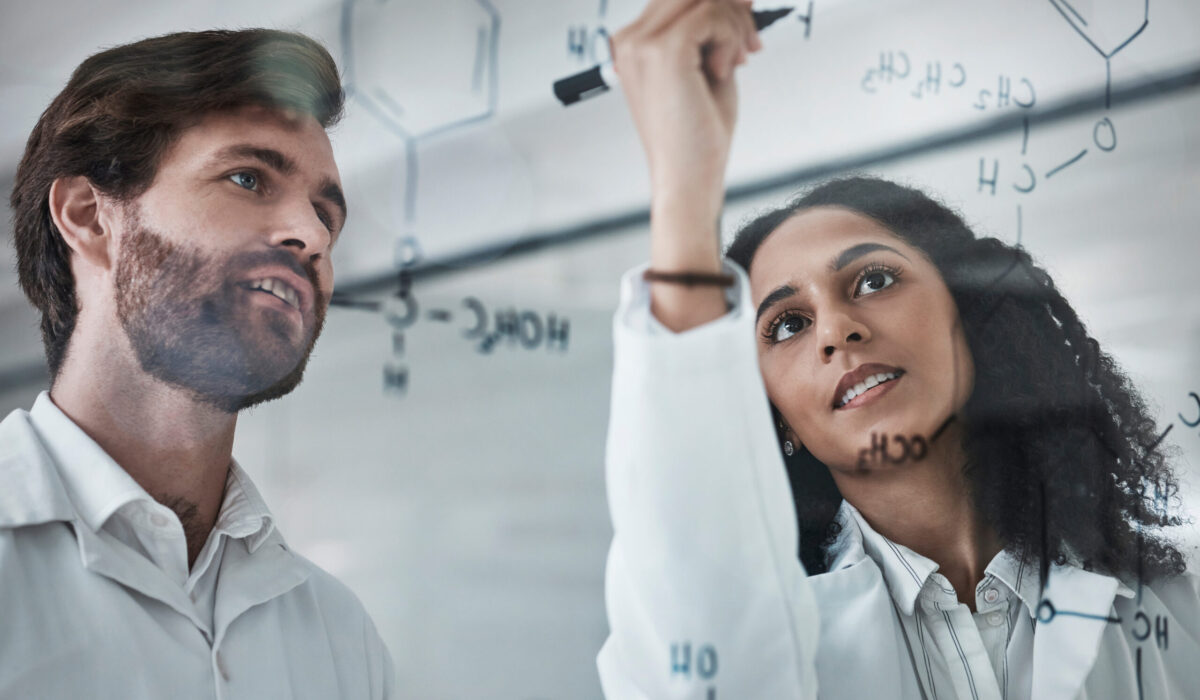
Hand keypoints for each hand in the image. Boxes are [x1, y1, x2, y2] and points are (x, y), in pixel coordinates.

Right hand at [612, 0, 759, 217]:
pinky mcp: (663, 52)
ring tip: (736, 61)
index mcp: (634, 46)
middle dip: (731, 8)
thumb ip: (712, 32)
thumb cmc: (697, 137)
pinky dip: (730, 38)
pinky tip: (723, 70)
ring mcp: (642, 45)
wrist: (688, 178)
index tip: (746, 13)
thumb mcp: (706, 68)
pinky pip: (711, 15)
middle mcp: (631, 41)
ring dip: (735, 26)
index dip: (717, 3)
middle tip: (750, 40)